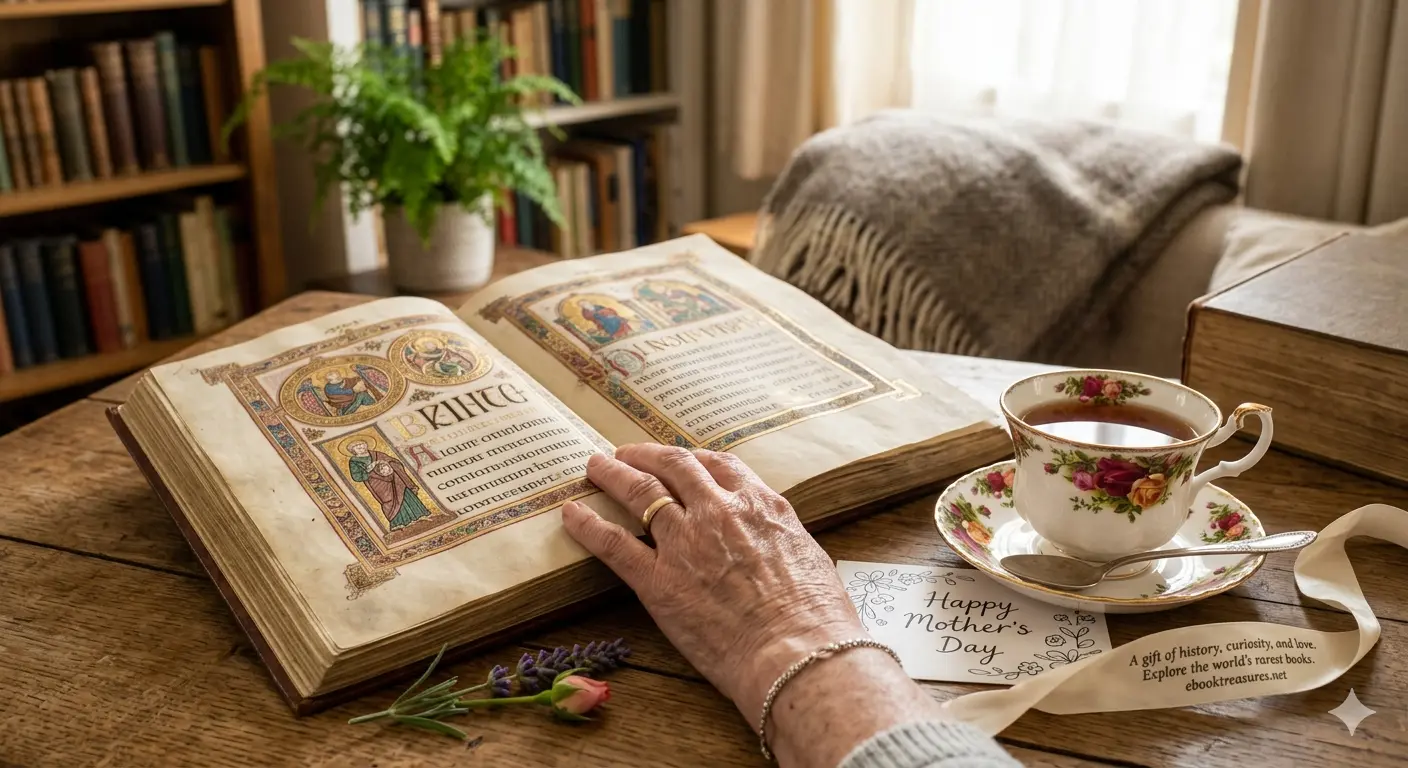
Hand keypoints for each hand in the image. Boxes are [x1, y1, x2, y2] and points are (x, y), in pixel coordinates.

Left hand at [560, 445, 865, 725]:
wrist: (797, 653)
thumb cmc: (817, 619)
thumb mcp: (811, 560)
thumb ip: (783, 542)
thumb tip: (777, 546)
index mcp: (761, 505)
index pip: (720, 466)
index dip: (694, 458)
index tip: (681, 458)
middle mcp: (719, 512)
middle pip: (675, 467)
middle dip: (647, 455)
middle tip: (626, 453)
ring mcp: (686, 543)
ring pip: (639, 493)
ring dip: (612, 475)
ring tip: (595, 467)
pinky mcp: (658, 581)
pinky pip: (613, 544)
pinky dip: (589, 525)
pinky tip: (572, 513)